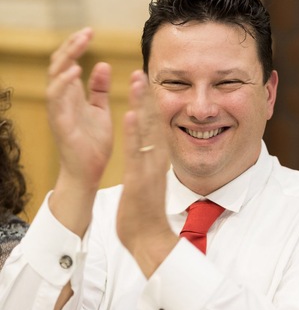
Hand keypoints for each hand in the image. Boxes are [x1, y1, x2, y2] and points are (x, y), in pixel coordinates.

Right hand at [47, 28, 112, 234]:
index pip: (69, 64)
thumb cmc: (93, 142)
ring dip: (67, 58)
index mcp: (72, 96)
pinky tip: (76, 69)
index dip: (77, 47)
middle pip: (60, 65)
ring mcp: (59, 111)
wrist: (88, 172)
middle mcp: (62, 100)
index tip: (90, 32)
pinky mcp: (60, 124)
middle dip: (72, 46)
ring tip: (81, 42)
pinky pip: (56, 99)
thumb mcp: (99, 110)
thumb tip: (103, 64)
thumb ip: (99, 89)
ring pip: (55, 77)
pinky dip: (63, 82)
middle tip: (87, 32)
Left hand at [116, 71, 177, 276]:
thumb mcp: (149, 180)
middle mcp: (156, 159)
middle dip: (146, 95)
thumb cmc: (146, 210)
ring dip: (143, 104)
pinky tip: (132, 114)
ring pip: (147, 131)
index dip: (149, 103)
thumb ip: (150, 162)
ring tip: (137, 80)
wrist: (150, 238)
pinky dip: (135, 133)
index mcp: (156, 159)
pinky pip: (137, 153)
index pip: (154, 125)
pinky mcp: (140, 180)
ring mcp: (149, 168)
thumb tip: (149, 149)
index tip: (143, 83)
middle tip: (141, 70)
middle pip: (153, 121)